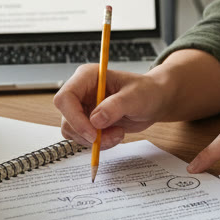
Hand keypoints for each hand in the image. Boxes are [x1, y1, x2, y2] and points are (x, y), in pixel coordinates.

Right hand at [53, 63, 170, 149]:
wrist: (154, 101)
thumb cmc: (146, 92)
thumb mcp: (135, 97)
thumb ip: (116, 106)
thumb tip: (95, 120)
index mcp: (87, 77)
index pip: (65, 98)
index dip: (74, 118)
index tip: (93, 133)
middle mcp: (80, 92)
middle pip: (66, 118)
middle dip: (87, 133)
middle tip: (113, 136)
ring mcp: (82, 108)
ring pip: (73, 132)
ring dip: (95, 140)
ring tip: (118, 133)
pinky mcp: (87, 121)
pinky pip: (82, 138)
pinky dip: (98, 143)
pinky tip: (115, 134)